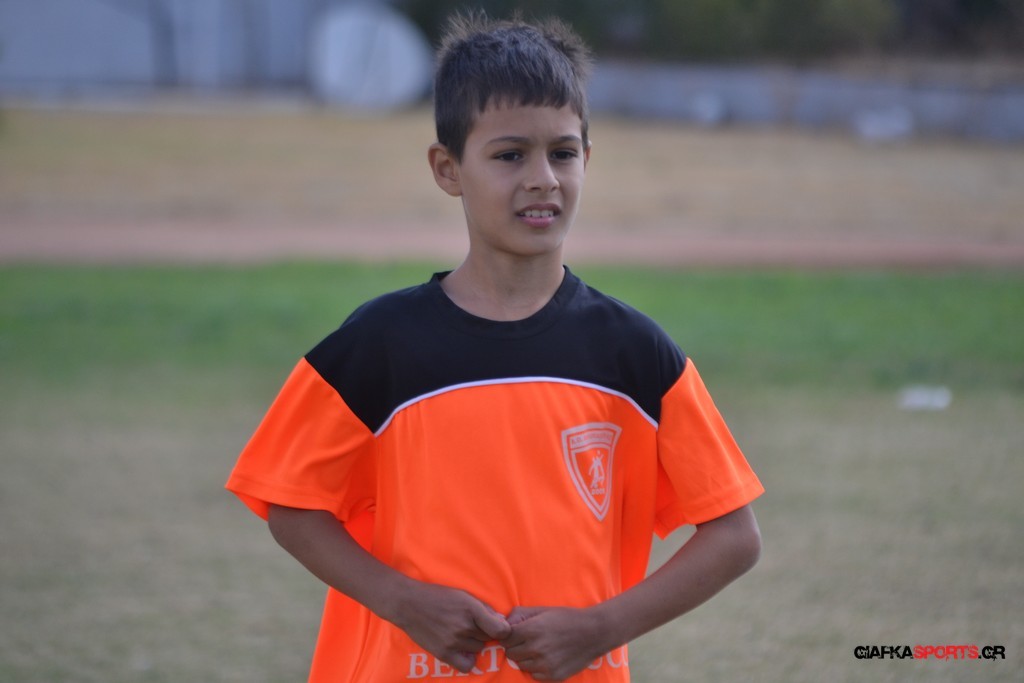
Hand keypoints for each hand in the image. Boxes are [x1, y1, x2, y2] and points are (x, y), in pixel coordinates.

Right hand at [390, 581, 511, 673]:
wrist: (409, 604)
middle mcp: (464, 626)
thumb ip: (484, 608)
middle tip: (473, 625)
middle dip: (485, 632)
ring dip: (474, 643)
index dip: (503, 629)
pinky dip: (467, 659)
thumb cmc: (438, 596)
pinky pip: (466, 665)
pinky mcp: (444, 654)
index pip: (501, 629)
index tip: (497, 627)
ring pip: (478, 648)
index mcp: (471, 608)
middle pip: (489, 638)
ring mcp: (453, 641)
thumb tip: (502, 622)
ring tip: (462, 633)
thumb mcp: (463, 595)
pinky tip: (462, 650)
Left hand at [501, 606, 606, 680]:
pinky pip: (534, 675)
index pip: (504, 639)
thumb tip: (504, 622)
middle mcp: (536, 649)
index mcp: (531, 630)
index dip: (508, 636)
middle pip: (510, 654)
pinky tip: (547, 658)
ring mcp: (544, 665)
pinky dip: (537, 668)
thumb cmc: (567, 618)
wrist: (594, 632)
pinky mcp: (553, 676)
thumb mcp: (543, 610)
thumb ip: (520, 615)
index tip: (515, 634)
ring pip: (521, 665)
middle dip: (515, 647)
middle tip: (527, 641)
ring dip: (526, 658)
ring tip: (539, 649)